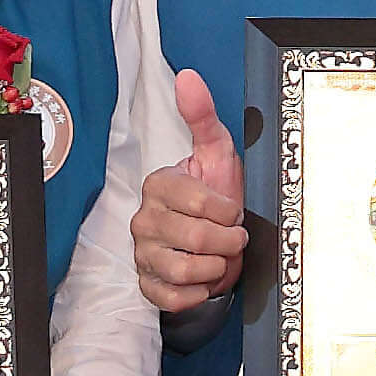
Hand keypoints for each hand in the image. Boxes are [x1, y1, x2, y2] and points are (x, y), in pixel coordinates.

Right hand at [132, 69, 254, 309]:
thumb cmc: (218, 196)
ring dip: (215, 267)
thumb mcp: (217, 154)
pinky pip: (172, 298)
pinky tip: (206, 279)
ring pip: (183, 271)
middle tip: (233, 236)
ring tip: (220, 256)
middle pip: (197, 239)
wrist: (217, 243)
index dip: (227, 211)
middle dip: (227, 241)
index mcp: (159, 185)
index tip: (232, 209)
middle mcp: (144, 219)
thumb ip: (203, 116)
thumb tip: (188, 77)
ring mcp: (142, 254)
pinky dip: (197, 293)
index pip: (200, 202)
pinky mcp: (147, 285)